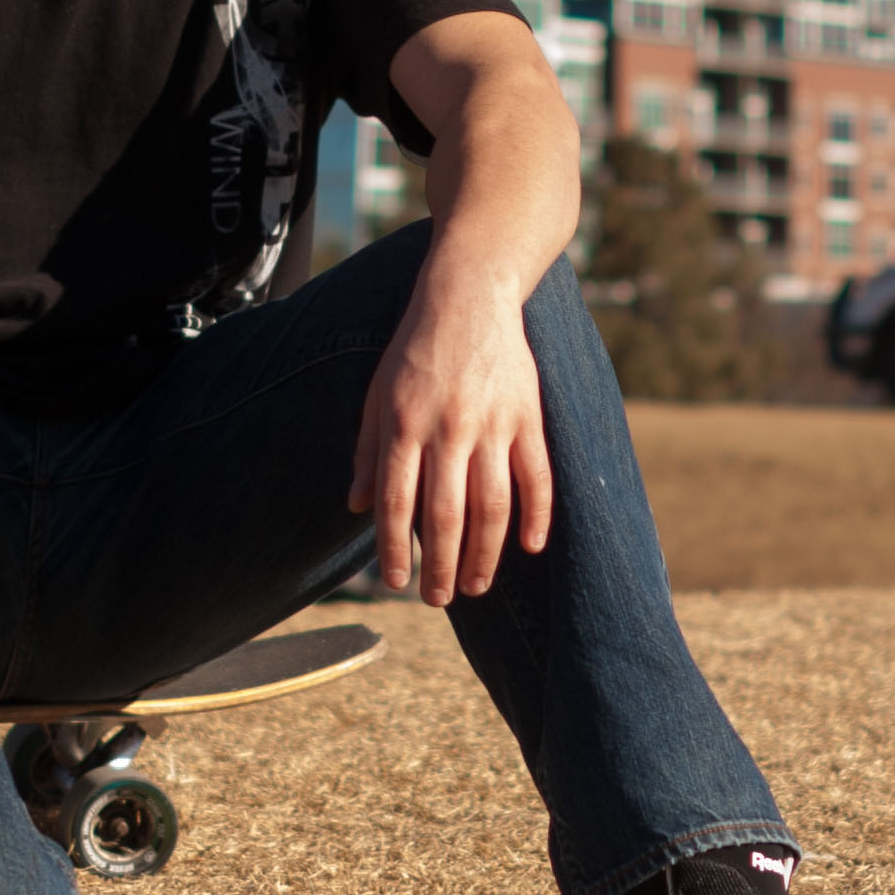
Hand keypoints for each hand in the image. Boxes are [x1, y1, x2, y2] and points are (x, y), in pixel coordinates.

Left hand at [346, 263, 555, 606]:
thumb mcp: (377, 392)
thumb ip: (369, 451)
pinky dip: (537, 515)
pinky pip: (537, 476)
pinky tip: (530, 547)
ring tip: (476, 586)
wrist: (469, 294)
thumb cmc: (415, 348)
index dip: (395, 549)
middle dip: (441, 567)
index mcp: (404, 423)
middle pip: (445, 515)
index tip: (395, 583)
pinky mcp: (528, 416)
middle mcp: (448, 428)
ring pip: (492, 506)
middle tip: (438, 600)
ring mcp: (493, 424)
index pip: (397, 503)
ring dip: (485, 555)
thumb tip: (356, 508)